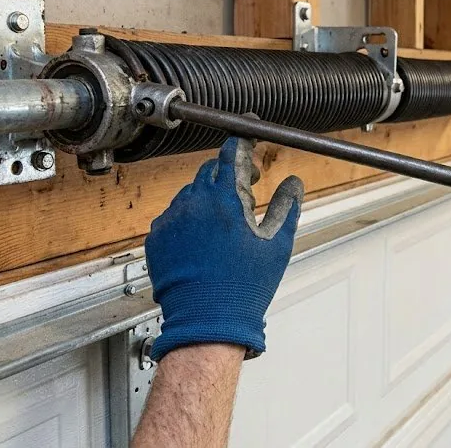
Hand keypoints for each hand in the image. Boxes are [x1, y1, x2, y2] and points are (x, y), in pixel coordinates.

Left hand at [145, 137, 303, 360]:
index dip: (243, 137)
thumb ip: (286, 207)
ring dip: (209, 197)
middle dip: (230, 171)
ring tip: (225, 223)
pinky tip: (203, 240)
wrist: (206, 322)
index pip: (233, 152)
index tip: (249, 129)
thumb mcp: (276, 245)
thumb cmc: (243, 288)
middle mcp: (194, 203)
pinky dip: (189, 219)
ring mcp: (171, 220)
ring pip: (191, 193)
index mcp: (226, 200)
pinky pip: (174, 216)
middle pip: (211, 169)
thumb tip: (293, 184)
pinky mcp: (156, 237)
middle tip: (247, 185)